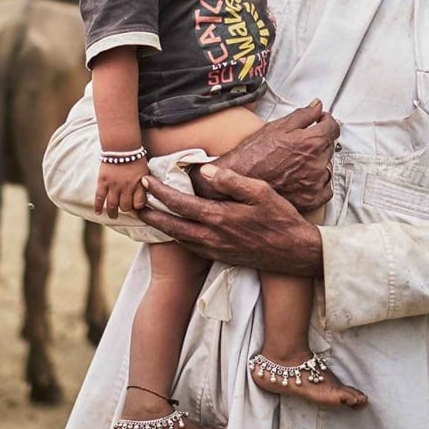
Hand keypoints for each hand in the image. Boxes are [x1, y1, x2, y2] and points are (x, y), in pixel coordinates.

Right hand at [95, 159, 149, 218]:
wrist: (121, 146)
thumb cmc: (135, 157)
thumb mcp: (145, 170)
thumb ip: (146, 183)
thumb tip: (148, 193)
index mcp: (139, 184)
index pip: (139, 204)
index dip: (138, 207)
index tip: (136, 207)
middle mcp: (127, 187)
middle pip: (125, 206)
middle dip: (125, 209)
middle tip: (123, 209)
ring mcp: (114, 185)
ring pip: (112, 205)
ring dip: (112, 213)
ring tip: (112, 216)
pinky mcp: (103, 182)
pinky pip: (99, 197)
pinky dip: (98, 206)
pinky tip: (98, 212)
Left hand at [138, 165, 323, 275]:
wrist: (295, 253)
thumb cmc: (281, 218)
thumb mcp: (261, 192)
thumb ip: (231, 181)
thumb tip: (203, 171)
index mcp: (219, 218)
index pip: (180, 203)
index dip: (160, 192)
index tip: (146, 181)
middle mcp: (212, 237)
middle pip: (171, 225)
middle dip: (150, 213)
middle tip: (134, 203)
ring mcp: (215, 249)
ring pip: (179, 238)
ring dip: (161, 226)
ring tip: (149, 215)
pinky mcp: (220, 257)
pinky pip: (191, 246)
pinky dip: (177, 236)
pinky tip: (176, 230)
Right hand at [200, 100, 337, 212]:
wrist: (239, 179)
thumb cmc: (254, 154)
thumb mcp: (277, 127)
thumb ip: (303, 115)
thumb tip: (317, 107)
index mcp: (312, 142)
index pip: (333, 127)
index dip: (326, 122)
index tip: (321, 122)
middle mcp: (317, 163)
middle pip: (329, 147)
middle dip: (319, 142)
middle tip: (300, 144)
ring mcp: (314, 183)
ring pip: (327, 168)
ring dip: (318, 163)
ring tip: (297, 163)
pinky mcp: (310, 200)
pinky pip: (325, 190)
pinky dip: (318, 184)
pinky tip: (303, 179)